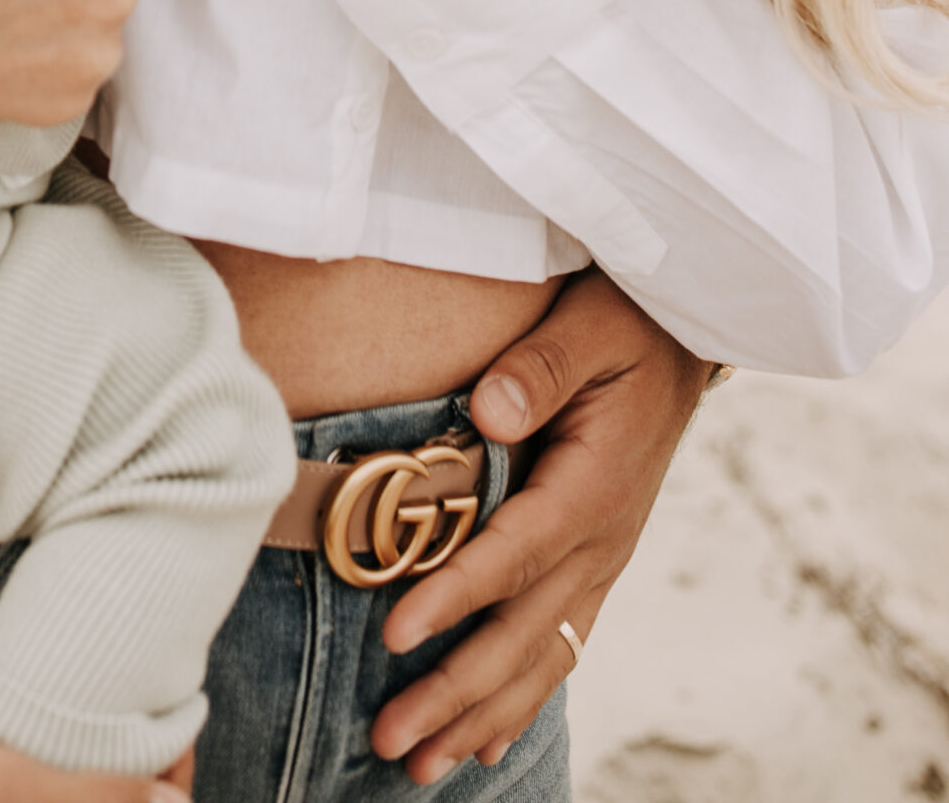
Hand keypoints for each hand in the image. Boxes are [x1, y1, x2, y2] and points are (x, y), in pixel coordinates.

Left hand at [371, 274, 709, 783]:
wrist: (687, 333)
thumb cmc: (628, 319)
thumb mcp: (590, 324)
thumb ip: (541, 366)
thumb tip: (491, 412)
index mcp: (593, 485)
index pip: (514, 554)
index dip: (455, 598)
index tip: (394, 636)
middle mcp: (601, 539)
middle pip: (521, 633)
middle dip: (453, 691)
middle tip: (390, 740)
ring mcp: (602, 559)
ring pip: (539, 656)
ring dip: (480, 714)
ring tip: (422, 766)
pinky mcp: (597, 562)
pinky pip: (561, 645)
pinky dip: (524, 697)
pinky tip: (487, 740)